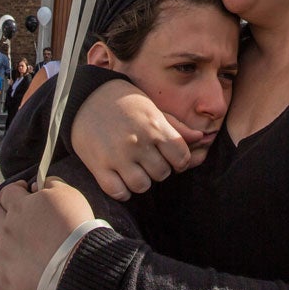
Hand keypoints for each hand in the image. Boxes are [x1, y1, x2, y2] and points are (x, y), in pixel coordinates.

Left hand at [0, 179, 94, 289]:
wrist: (76, 261)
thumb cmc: (74, 225)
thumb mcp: (67, 194)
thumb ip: (50, 183)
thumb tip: (38, 185)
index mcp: (19, 207)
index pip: (7, 192)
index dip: (14, 189)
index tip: (22, 190)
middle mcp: (6, 230)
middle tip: (6, 210)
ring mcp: (3, 256)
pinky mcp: (6, 280)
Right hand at [71, 80, 194, 200]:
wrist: (87, 97)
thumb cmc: (125, 102)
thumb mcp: (152, 108)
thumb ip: (176, 126)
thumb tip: (201, 138)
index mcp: (154, 127)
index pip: (181, 157)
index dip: (179, 161)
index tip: (171, 158)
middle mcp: (138, 143)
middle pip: (162, 173)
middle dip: (159, 169)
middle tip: (149, 160)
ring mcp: (118, 156)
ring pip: (142, 186)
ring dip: (142, 181)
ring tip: (135, 169)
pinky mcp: (99, 166)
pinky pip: (118, 192)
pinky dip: (122, 190)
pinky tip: (121, 178)